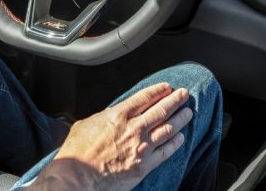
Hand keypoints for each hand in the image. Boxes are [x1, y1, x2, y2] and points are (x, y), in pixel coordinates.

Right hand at [32, 83, 193, 190]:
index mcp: (118, 116)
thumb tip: (112, 115)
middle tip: (184, 94)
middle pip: (161, 110)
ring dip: (180, 119)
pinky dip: (176, 143)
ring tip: (188, 112)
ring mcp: (142, 147)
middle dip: (175, 100)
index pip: (145, 98)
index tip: (167, 87)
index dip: (159, 91)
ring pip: (168, 129)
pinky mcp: (145, 165)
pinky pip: (166, 151)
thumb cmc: (77, 153)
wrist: (77, 177)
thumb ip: (105, 117)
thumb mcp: (87, 124)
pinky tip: (181, 137)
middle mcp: (134, 129)